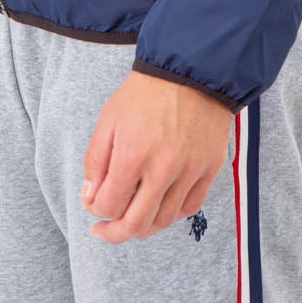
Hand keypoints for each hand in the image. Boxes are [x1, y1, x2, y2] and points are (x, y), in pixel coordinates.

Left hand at [80, 69, 233, 242]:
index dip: (95, 210)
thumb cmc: (147, 91)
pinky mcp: (210, 168)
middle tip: (105, 230)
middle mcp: (163, 168)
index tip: (93, 203)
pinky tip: (160, 205)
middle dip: (115, 233)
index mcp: (133, 153)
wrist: (192, 69)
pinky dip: (172, 213)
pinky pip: (190, 207)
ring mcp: (190, 171)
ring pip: (164, 221)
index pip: (110, 205)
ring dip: (144, 226)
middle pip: (137, 224)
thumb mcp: (110, 117)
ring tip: (132, 218)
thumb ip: (96, 159)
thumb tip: (91, 196)